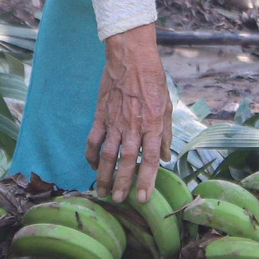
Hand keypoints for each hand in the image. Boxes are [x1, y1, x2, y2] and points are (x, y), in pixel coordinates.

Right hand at [87, 24, 171, 203]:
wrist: (131, 57)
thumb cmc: (152, 79)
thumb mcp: (166, 105)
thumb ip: (165, 133)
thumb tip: (166, 156)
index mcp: (152, 125)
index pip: (150, 160)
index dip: (147, 181)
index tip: (143, 198)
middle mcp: (133, 127)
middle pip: (127, 162)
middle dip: (123, 184)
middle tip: (119, 201)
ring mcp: (114, 122)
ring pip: (108, 155)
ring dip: (104, 176)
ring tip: (103, 192)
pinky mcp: (101, 115)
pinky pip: (94, 140)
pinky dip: (92, 155)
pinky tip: (93, 165)